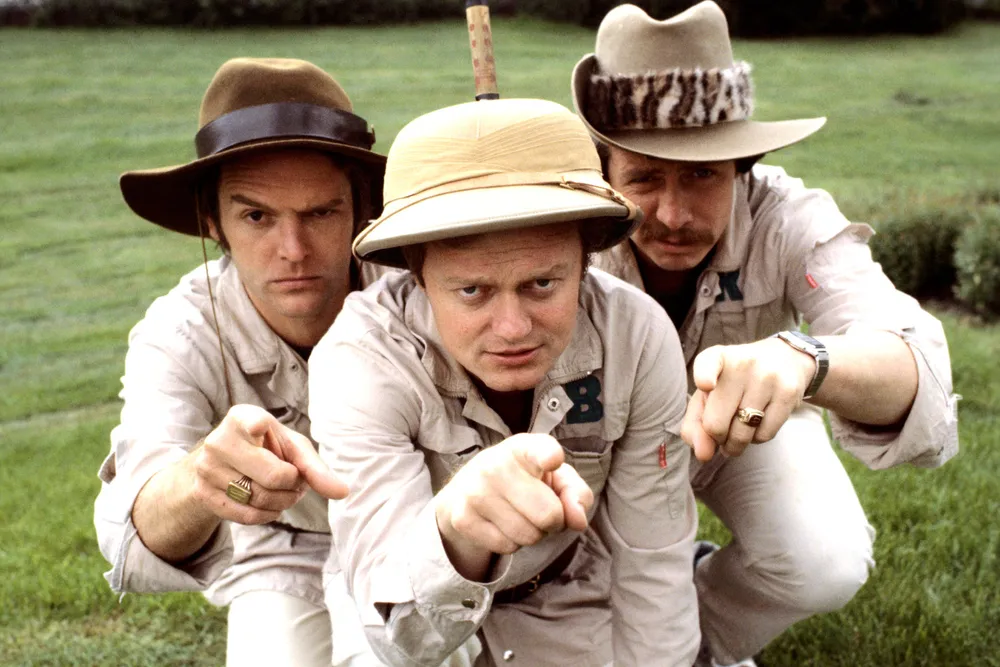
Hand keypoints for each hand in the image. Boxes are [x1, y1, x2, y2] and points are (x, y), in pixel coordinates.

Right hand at [185, 404, 348, 524]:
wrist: (222, 463)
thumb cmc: (265, 448)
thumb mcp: (291, 447)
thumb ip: (315, 467)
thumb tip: (343, 492)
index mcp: (242, 418)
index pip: (253, 423)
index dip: (259, 427)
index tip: (260, 427)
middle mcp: (219, 441)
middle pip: (272, 476)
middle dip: (293, 484)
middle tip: (296, 481)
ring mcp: (207, 468)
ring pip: (259, 499)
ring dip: (283, 502)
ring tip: (285, 492)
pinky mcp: (203, 493)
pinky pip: (247, 516)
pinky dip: (268, 514)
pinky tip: (270, 504)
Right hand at [435, 433, 593, 560]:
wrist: (468, 489)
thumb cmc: (525, 480)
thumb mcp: (555, 477)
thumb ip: (576, 494)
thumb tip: (578, 521)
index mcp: (522, 447)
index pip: (541, 451)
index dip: (550, 457)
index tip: (552, 461)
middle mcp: (495, 464)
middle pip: (548, 514)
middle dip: (553, 521)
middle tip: (541, 510)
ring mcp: (475, 491)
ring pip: (528, 536)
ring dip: (532, 534)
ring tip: (520, 515)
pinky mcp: (462, 518)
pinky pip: (507, 547)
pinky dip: (511, 543)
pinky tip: (502, 524)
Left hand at [681, 340, 815, 459]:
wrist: (784, 360)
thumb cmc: (735, 383)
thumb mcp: (709, 393)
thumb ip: (695, 423)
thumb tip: (703, 454)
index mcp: (716, 357)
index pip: (707, 365)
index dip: (704, 377)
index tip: (706, 385)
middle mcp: (742, 364)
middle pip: (716, 423)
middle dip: (716, 437)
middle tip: (721, 433)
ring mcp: (767, 378)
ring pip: (742, 434)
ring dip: (735, 444)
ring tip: (737, 431)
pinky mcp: (788, 394)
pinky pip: (764, 435)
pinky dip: (756, 439)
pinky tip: (756, 425)